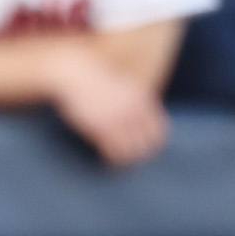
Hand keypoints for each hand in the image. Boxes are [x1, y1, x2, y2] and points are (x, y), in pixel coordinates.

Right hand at [47, 45, 168, 167]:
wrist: (75, 74)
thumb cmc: (95, 81)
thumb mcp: (124, 87)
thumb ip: (136, 101)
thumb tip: (141, 117)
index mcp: (142, 101)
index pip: (159, 131)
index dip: (152, 144)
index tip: (142, 149)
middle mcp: (133, 111)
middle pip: (146, 144)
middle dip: (138, 154)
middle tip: (128, 158)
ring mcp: (117, 119)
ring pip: (130, 151)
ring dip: (124, 159)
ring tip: (116, 162)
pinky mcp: (100, 127)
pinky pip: (112, 151)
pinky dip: (110, 159)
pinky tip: (104, 159)